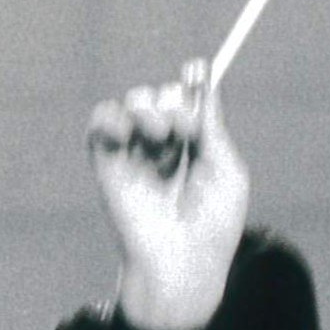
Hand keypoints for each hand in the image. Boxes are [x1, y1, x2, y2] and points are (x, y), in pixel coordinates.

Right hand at [87, 59, 249, 329]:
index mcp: (195, 151)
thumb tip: (204, 79)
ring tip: (163, 135)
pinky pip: (102, 121)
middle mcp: (164, 149)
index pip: (188, 103)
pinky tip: (129, 130)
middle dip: (175, 103)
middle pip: (163, 97)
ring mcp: (135, 155)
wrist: (183, 262)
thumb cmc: (213, 226)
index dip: (192, 85)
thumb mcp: (227, 171)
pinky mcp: (108, 164)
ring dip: (150, 108)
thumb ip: (213, 126)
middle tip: (185, 129)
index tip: (198, 67)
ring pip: (136, 103)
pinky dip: (113, 115)